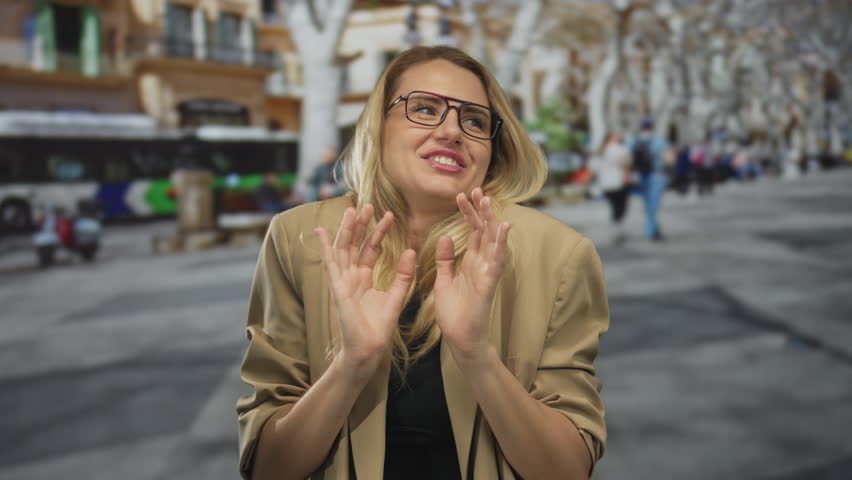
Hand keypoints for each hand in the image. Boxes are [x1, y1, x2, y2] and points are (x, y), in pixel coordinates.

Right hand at [315, 205, 415, 378]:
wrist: (369, 348)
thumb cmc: (380, 327)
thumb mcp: (397, 296)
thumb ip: (403, 275)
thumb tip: (410, 251)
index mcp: (364, 279)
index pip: (371, 249)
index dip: (378, 232)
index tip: (388, 215)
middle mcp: (351, 277)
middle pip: (355, 245)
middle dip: (361, 225)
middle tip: (368, 205)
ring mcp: (342, 282)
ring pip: (343, 249)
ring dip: (347, 230)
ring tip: (352, 210)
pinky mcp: (337, 288)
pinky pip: (330, 264)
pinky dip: (325, 247)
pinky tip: (320, 232)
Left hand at [434, 188, 510, 365]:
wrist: (461, 340)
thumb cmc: (454, 314)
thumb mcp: (443, 281)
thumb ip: (445, 260)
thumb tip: (446, 237)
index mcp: (471, 263)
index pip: (472, 232)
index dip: (468, 214)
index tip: (462, 195)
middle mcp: (482, 265)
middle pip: (484, 232)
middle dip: (481, 210)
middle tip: (477, 189)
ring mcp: (487, 274)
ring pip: (493, 242)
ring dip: (491, 221)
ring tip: (489, 201)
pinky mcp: (489, 285)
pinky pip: (496, 262)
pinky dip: (500, 245)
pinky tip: (502, 229)